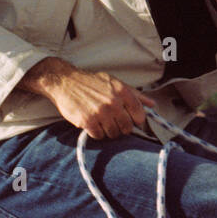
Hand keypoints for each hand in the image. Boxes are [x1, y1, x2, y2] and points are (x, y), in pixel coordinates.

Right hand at [21, 58, 154, 138]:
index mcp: (122, 92)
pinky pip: (99, 135)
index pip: (139, 115)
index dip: (136, 121)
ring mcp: (100, 112)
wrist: (64, 81)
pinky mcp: (87, 121)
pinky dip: (97, 133)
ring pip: (113, 133)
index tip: (131, 121)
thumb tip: (152, 104)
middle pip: (127, 127)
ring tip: (102, 122)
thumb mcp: (115, 82)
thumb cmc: (91, 82)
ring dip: (109, 131)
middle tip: (114, 123)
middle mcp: (113, 102)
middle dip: (122, 128)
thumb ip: (135, 94)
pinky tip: (93, 124)